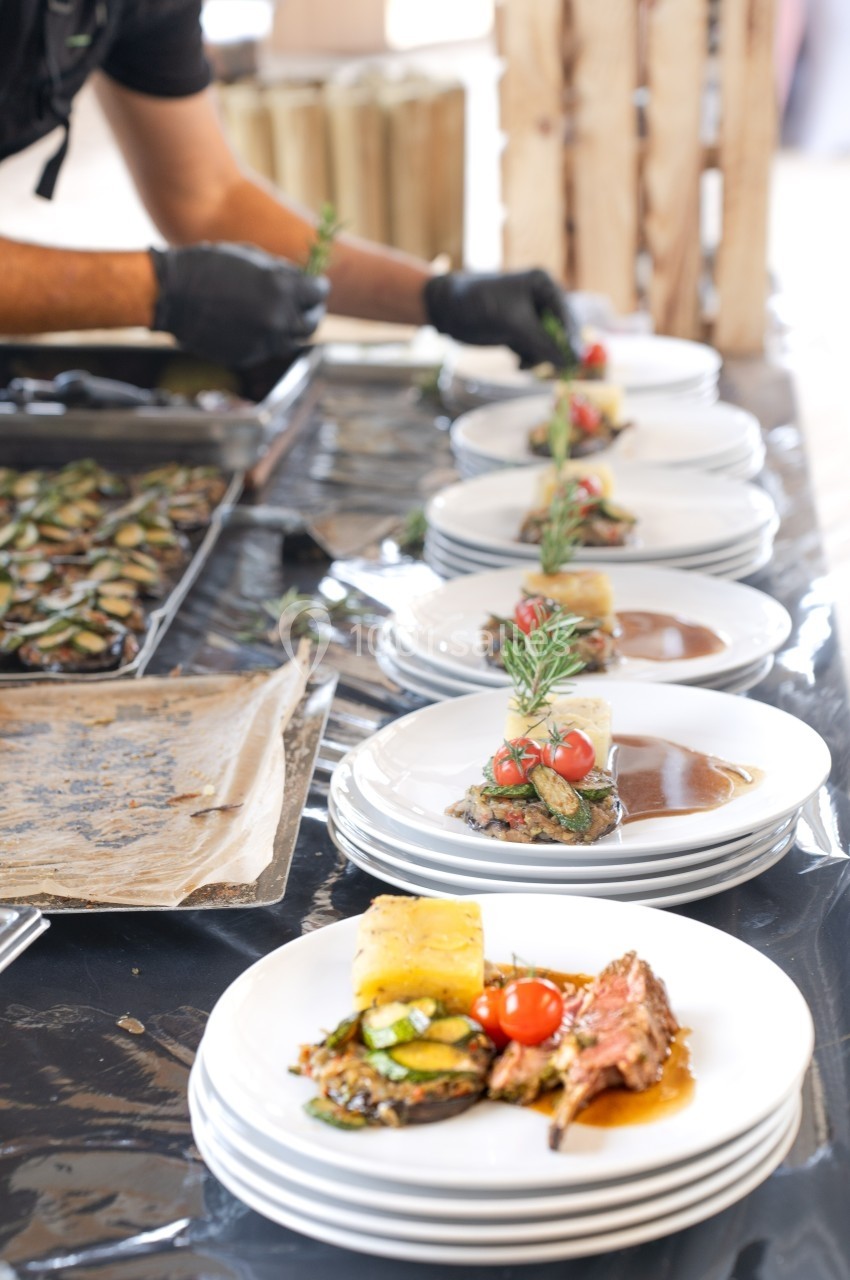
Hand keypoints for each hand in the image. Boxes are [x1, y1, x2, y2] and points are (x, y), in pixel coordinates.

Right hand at [149, 243, 328, 367]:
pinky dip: (268, 337)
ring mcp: (264, 341)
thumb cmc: (210, 265)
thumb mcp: (252, 257)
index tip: (314, 285)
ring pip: (293, 340)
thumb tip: (301, 281)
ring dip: (291, 327)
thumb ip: (282, 272)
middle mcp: (277, 319)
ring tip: (281, 315)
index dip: (317, 287)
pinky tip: (255, 324)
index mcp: (281, 288)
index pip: (319, 292)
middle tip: (305, 305)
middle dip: (311, 311)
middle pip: (311, 323)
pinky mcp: (249, 355)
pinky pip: (269, 348)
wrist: (173, 294)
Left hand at [423, 269, 576, 368]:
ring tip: (524, 363)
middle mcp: (540, 298)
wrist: (446, 309)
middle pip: (561, 330)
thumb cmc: (478, 305)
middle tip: (555, 369)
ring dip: (540, 356)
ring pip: (548, 343)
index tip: (575, 360)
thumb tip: (570, 362)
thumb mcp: (514, 324)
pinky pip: (534, 349)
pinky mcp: (519, 331)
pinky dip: (529, 358)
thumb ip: (542, 342)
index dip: (572, 337)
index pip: (567, 313)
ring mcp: (530, 315)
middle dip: (555, 349)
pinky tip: (518, 363)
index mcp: (543, 284)